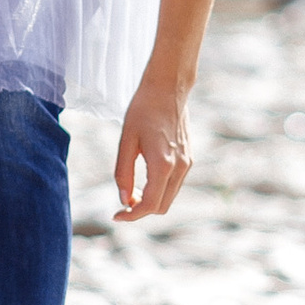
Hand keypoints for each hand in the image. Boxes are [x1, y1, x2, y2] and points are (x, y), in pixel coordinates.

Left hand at [114, 73, 193, 219]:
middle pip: (162, 207)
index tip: (116, 215)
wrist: (168, 88)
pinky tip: (144, 178)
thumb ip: (123, 173)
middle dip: (141, 210)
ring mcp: (187, 163)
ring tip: (132, 190)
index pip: (149, 205)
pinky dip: (160, 190)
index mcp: (162, 164)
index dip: (131, 215)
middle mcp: (179, 167)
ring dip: (151, 201)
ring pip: (170, 197)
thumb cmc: (142, 110)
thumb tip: (123, 199)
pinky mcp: (188, 158)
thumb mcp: (126, 141)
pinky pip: (174, 185)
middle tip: (122, 201)